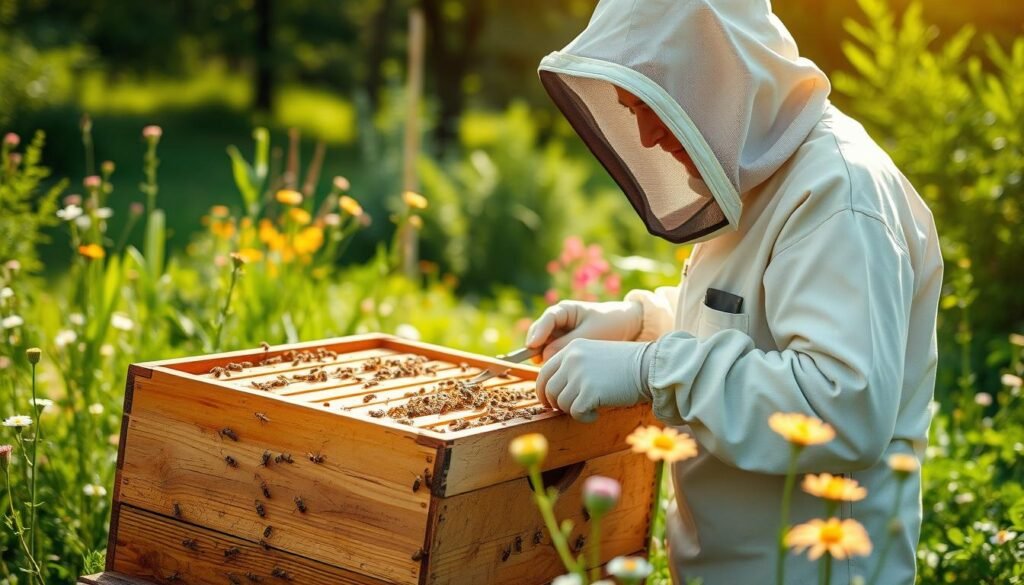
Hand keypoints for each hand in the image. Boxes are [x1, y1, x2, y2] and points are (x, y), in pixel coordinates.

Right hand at [525, 300, 642, 360]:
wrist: (627, 327)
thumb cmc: (610, 325)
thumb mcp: (590, 334)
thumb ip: (566, 344)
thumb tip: (543, 357)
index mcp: (565, 310)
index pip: (547, 319)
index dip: (538, 332)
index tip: (532, 346)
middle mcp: (557, 321)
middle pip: (539, 333)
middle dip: (537, 347)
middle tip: (539, 362)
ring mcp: (558, 334)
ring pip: (543, 346)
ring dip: (545, 356)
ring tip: (552, 368)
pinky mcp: (562, 346)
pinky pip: (551, 354)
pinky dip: (552, 361)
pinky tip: (558, 370)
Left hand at [535, 338, 651, 421]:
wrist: (649, 367)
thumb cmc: (625, 366)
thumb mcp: (594, 356)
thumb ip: (573, 367)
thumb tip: (553, 391)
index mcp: (572, 349)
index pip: (544, 371)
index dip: (543, 390)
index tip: (548, 401)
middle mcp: (572, 359)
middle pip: (549, 389)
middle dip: (555, 404)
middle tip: (567, 410)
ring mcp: (580, 375)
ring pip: (561, 403)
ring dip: (573, 410)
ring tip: (589, 408)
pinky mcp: (590, 392)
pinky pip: (576, 412)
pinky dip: (584, 418)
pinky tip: (596, 414)